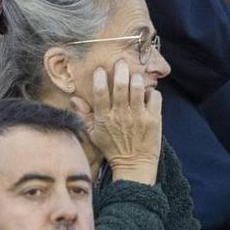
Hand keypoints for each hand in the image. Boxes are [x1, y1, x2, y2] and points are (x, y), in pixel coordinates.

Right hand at [72, 59, 161, 186]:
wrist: (134, 166)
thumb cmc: (113, 149)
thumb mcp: (94, 134)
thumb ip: (84, 115)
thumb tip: (74, 98)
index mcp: (104, 118)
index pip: (99, 93)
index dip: (100, 78)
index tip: (101, 70)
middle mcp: (121, 115)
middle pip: (120, 86)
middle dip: (121, 70)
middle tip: (121, 63)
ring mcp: (138, 117)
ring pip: (138, 88)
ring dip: (137, 79)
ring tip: (135, 77)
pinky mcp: (153, 120)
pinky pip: (155, 97)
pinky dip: (152, 92)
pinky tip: (148, 94)